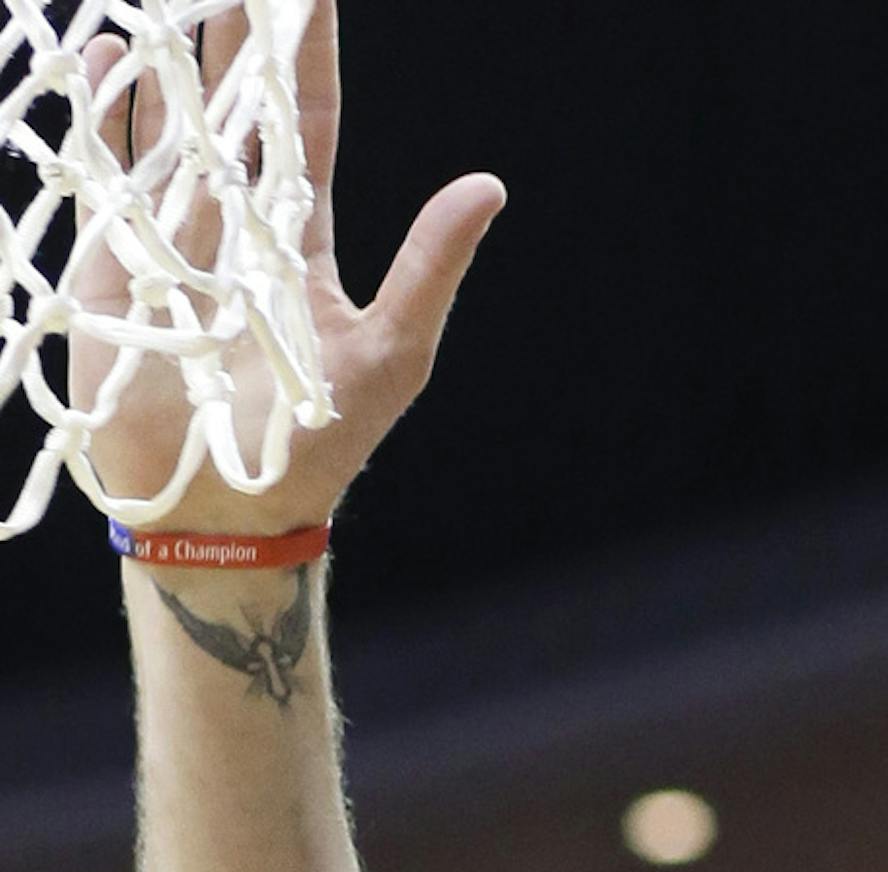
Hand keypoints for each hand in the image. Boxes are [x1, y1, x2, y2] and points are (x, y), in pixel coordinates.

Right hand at [72, 0, 502, 531]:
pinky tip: (114, 54)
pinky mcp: (115, 265)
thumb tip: (489, 186)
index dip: (306, 52)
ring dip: (168, 57)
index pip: (304, 122)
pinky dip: (108, 113)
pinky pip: (107, 172)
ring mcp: (171, 239)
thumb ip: (432, 267)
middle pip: (231, 107)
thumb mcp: (392, 353)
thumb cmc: (317, 446)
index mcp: (297, 237)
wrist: (229, 516)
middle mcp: (234, 226)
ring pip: (166, 125)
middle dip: (230, 32)